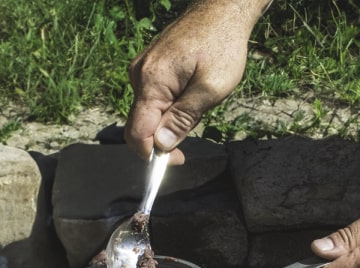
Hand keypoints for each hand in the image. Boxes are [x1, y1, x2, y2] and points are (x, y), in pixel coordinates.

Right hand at [125, 4, 253, 164]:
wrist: (221, 12)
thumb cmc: (221, 46)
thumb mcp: (210, 89)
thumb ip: (183, 119)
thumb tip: (162, 146)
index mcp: (151, 82)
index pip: (137, 133)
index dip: (153, 155)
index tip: (178, 161)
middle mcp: (138, 76)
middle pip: (141, 125)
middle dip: (164, 137)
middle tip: (195, 129)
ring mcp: (142, 70)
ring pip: (149, 112)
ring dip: (170, 119)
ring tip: (199, 100)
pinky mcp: (149, 68)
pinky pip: (154, 98)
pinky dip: (170, 105)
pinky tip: (192, 92)